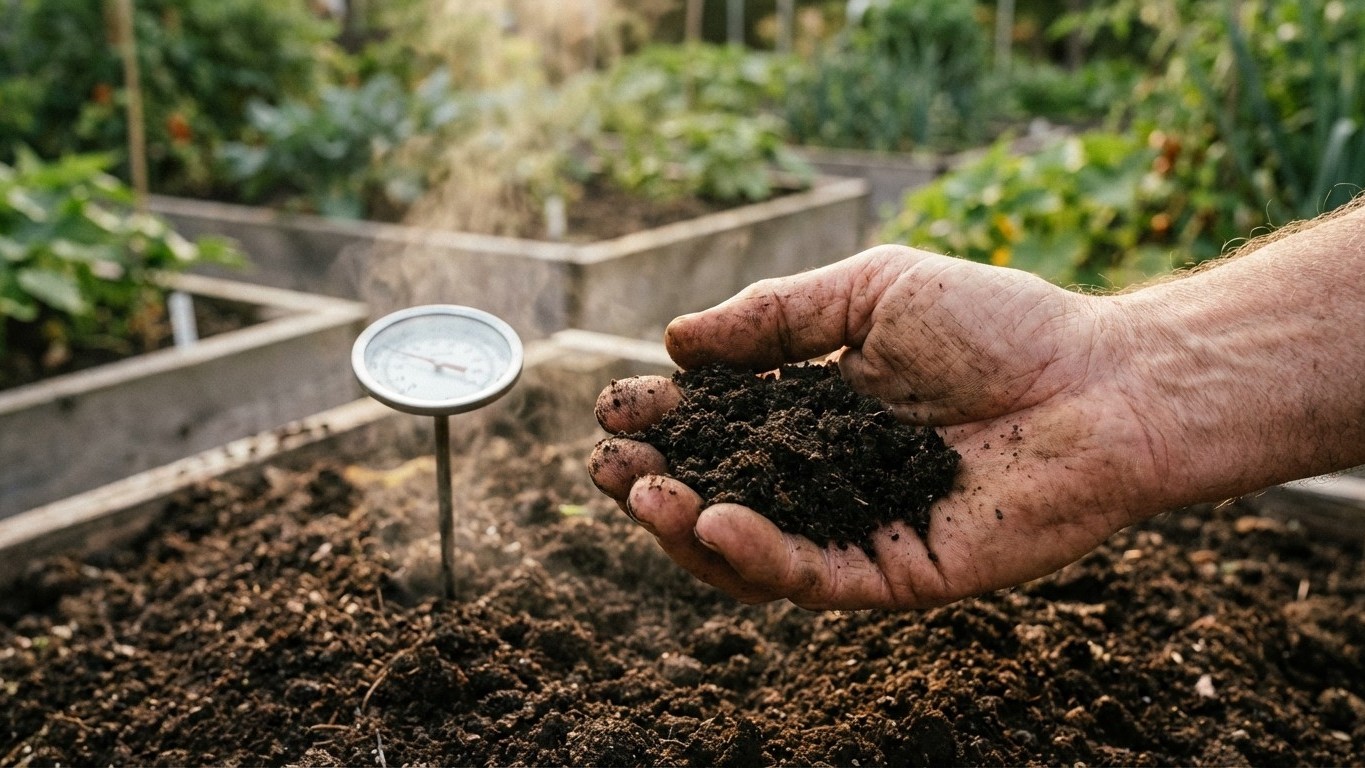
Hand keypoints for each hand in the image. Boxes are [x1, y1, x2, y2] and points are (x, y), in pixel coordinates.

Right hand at [589, 244, 1167, 609]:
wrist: (1102, 381)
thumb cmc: (1000, 323)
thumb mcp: (871, 292)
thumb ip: (776, 316)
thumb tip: (676, 341)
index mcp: (815, 411)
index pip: (718, 425)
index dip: (663, 419)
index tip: (615, 403)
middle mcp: (826, 476)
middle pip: (717, 494)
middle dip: (652, 481)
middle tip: (608, 462)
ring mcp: (856, 528)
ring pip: (747, 550)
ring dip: (683, 527)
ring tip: (641, 492)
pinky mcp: (894, 572)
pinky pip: (810, 575)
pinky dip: (755, 554)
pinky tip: (714, 519)